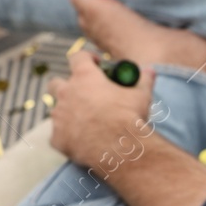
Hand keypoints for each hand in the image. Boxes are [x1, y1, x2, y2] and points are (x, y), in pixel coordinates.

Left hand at [48, 50, 157, 172]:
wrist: (120, 148)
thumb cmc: (130, 117)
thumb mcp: (141, 95)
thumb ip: (143, 80)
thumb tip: (150, 71)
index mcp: (85, 77)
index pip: (77, 57)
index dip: (86, 58)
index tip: (95, 64)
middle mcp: (66, 93)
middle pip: (55, 84)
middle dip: (65, 87)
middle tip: (82, 95)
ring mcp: (59, 116)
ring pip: (56, 111)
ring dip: (67, 114)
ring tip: (86, 123)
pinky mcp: (57, 138)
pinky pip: (58, 136)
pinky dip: (68, 137)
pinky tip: (82, 142)